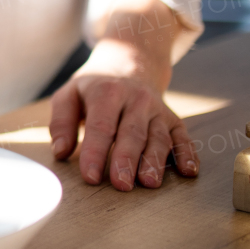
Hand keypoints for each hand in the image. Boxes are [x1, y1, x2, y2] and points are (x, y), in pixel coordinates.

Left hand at [49, 35, 198, 190]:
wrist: (130, 64)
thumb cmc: (93, 89)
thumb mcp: (69, 95)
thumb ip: (61, 123)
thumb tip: (61, 152)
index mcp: (107, 92)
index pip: (101, 126)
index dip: (95, 152)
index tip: (90, 177)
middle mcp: (136, 99)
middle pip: (132, 133)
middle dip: (127, 160)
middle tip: (121, 184)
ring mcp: (158, 109)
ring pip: (159, 137)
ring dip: (155, 161)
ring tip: (149, 183)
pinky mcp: (173, 120)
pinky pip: (183, 137)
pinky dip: (188, 154)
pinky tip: (188, 171)